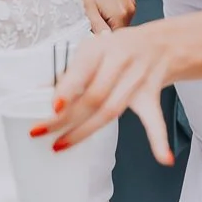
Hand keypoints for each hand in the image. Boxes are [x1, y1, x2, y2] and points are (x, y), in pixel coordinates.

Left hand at [41, 19, 174, 162]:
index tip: (54, 106)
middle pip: (94, 96)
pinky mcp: (150, 96)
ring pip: (112, 110)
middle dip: (67, 118)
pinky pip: (156, 119)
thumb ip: (68, 73)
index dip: (68, 89)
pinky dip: (159, 139)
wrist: (159, 45)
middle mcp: (121, 62)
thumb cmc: (117, 50)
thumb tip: (39, 92)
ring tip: (61, 145)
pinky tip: (162, 157)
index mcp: (101, 48)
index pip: (83, 70)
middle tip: (44, 132)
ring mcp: (137, 80)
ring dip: (85, 131)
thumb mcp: (91, 51)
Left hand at [67, 0, 136, 33]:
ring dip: (109, 22)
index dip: (103, 39)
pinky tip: (101, 5)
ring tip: (95, 11)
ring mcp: (131, 2)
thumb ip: (99, 30)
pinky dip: (112, 14)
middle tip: (91, 21)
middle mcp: (130, 8)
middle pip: (119, 30)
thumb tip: (105, 42)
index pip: (116, 38)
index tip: (92, 33)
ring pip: (120, 22)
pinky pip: (121, 13)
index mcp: (122, 14)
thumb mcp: (87, 12)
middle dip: (106, 30)